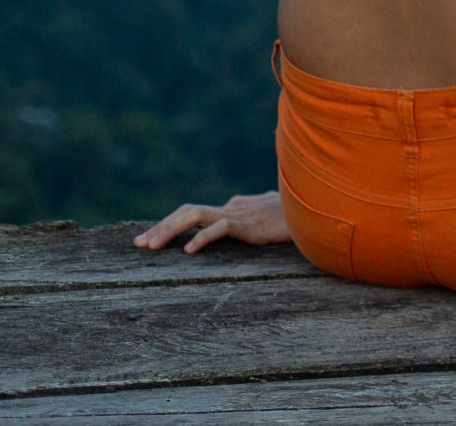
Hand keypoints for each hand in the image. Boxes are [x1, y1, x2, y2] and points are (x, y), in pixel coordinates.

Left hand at [135, 190, 288, 254]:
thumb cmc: (293, 214)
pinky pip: (221, 227)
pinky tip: (189, 250)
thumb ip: (245, 208)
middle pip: (187, 211)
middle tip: (138, 245)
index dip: (167, 223)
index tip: (146, 240)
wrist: (317, 211)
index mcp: (232, 207)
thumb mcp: (264, 211)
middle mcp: (231, 208)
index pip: (191, 212)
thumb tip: (230, 205)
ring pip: (196, 215)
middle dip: (160, 227)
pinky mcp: (250, 224)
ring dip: (170, 230)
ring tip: (152, 246)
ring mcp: (239, 214)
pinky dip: (203, 237)